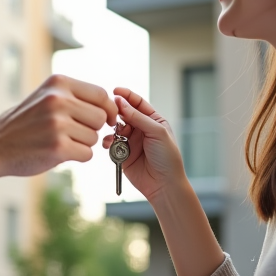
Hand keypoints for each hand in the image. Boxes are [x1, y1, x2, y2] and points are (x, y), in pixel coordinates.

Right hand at [0, 75, 117, 192]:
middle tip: (76, 134)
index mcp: (58, 84)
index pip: (100, 94)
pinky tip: (59, 153)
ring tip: (61, 142)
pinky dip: (77, 157)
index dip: (108, 109)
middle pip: (100, 117)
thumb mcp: (46, 97)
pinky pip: (86, 154)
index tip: (106, 119)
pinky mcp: (57, 147)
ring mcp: (57, 124)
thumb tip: (110, 104)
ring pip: (94, 137)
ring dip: (83, 144)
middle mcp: (58, 100)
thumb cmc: (23, 124)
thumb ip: (74, 97)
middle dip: (93, 129)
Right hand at [105, 88, 186, 202]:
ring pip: (115, 128)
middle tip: (109, 112)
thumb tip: (120, 102)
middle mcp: (141, 129)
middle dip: (116, 112)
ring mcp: (131, 141)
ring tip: (112, 132)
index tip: (115, 91)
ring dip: (111, 128)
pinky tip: (109, 144)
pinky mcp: (122, 154)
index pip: (137, 103)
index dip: (126, 95)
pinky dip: (108, 142)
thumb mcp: (156, 132)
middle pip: (124, 114)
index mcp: (153, 120)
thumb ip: (138, 117)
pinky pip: (111, 143)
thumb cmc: (167, 157)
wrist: (163, 184)